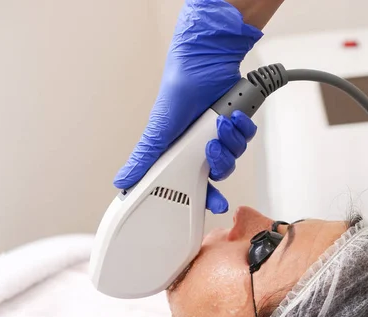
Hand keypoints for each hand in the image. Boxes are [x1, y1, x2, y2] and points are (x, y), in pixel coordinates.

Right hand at [114, 0, 261, 213]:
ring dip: (229, 140)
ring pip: (234, 155)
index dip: (207, 198)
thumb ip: (143, 160)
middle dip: (221, 165)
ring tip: (219, 123)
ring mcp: (219, 136)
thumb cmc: (177, 90)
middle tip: (214, 153)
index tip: (214, 205)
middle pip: (220, 174)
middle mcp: (201, 148)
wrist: (205, 60)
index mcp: (182, 156)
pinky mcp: (236, 123)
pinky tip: (233, 116)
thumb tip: (121, 182)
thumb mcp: (157, 131)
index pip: (195, 187)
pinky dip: (242, 127)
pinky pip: (246, 137)